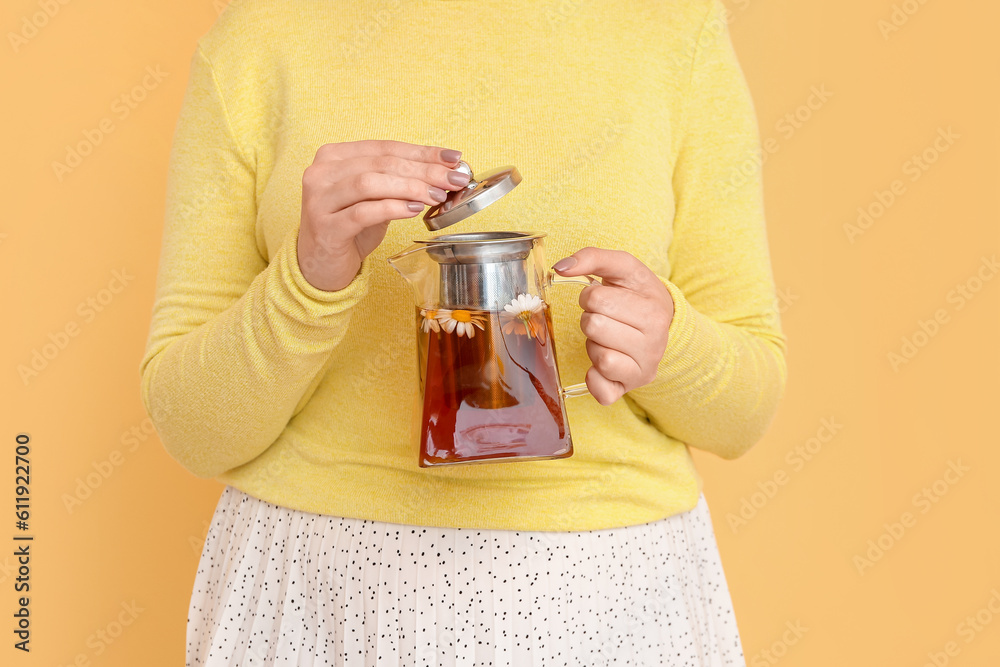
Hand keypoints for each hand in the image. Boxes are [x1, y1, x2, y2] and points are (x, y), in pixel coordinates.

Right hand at [297, 140, 470, 291]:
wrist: (319, 266)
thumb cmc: (350, 229)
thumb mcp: (374, 199)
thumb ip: (398, 182)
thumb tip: (443, 173)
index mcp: (333, 156)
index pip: (385, 147)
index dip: (422, 152)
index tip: (453, 158)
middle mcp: (322, 173)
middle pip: (381, 163)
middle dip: (423, 170)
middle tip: (453, 178)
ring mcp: (320, 199)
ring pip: (370, 183)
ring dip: (410, 187)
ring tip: (437, 195)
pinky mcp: (325, 227)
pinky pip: (364, 212)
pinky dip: (393, 208)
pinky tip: (414, 210)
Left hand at [552, 247, 674, 405]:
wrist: (663, 323)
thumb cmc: (637, 294)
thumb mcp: (623, 268)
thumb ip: (592, 258)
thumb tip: (560, 267)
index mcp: (653, 312)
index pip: (596, 298)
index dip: (592, 295)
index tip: (607, 299)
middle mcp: (654, 345)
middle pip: (594, 327)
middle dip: (591, 319)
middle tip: (606, 319)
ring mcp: (643, 371)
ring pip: (598, 357)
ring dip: (593, 345)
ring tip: (608, 338)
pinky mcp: (627, 390)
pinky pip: (600, 390)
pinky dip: (593, 377)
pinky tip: (604, 363)